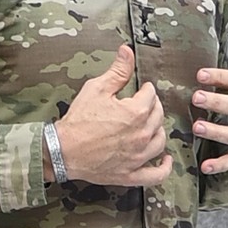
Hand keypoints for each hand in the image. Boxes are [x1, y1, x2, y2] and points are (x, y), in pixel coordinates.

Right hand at [57, 44, 169, 188]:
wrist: (62, 151)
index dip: (145, 89)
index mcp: (136, 113)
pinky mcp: (131, 174)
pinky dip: (164, 168)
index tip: (140, 90)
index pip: (151, 95)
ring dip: (157, 130)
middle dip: (152, 106)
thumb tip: (127, 52)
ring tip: (151, 125)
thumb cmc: (78, 121)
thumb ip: (117, 71)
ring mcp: (138, 157)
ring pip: (160, 141)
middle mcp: (141, 135)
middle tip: (143, 104)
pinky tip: (165, 161)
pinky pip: (155, 175)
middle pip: (158, 116)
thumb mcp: (96, 89)